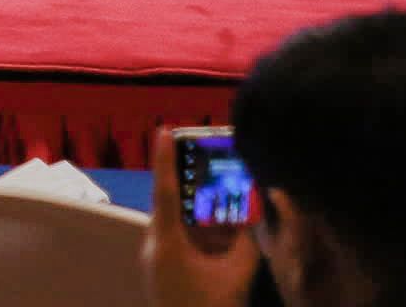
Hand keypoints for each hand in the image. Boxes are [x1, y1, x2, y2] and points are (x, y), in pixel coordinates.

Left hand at [144, 127, 258, 306]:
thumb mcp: (236, 275)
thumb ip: (245, 243)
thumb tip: (249, 220)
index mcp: (167, 242)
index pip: (166, 191)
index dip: (166, 159)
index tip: (164, 130)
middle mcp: (156, 245)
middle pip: (175, 204)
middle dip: (196, 187)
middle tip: (213, 162)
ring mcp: (156, 258)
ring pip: (180, 223)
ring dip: (203, 214)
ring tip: (227, 195)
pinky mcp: (163, 268)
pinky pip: (182, 241)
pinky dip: (202, 234)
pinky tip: (225, 231)